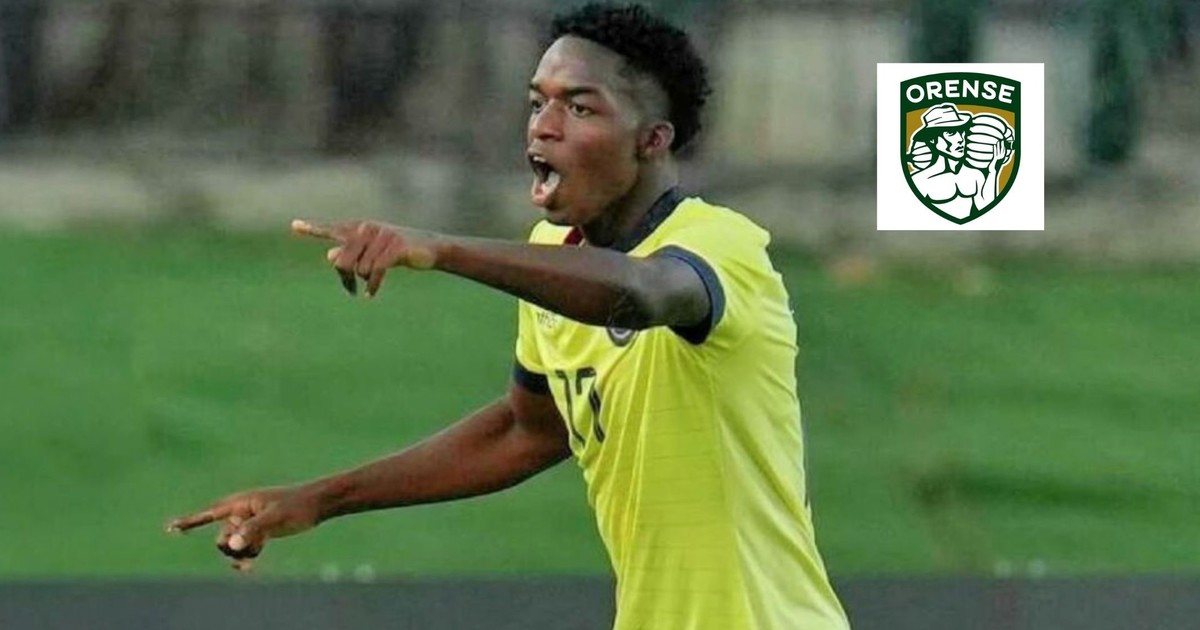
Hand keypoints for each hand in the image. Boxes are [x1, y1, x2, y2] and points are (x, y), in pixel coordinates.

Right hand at [165, 486, 320, 570]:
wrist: (316, 505)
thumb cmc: (296, 506)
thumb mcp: (275, 517)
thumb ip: (253, 529)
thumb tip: (232, 543)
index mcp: (240, 503)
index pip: (209, 513)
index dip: (189, 522)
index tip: (169, 528)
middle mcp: (241, 513)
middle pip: (221, 539)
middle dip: (233, 547)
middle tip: (254, 543)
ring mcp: (249, 524)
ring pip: (234, 547)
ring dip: (244, 553)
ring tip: (262, 548)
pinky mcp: (259, 533)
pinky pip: (244, 550)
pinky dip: (247, 557)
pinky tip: (251, 567)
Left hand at [291, 219, 440, 297]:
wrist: (429, 248)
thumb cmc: (398, 250)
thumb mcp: (372, 253)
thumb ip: (351, 253)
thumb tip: (329, 256)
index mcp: (358, 227)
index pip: (332, 230)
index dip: (312, 228)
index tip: (294, 226)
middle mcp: (367, 228)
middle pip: (342, 261)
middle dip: (345, 279)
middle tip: (350, 289)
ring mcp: (381, 236)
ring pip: (360, 269)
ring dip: (365, 281)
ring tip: (372, 283)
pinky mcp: (394, 247)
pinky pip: (375, 271)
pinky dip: (373, 285)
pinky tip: (370, 295)